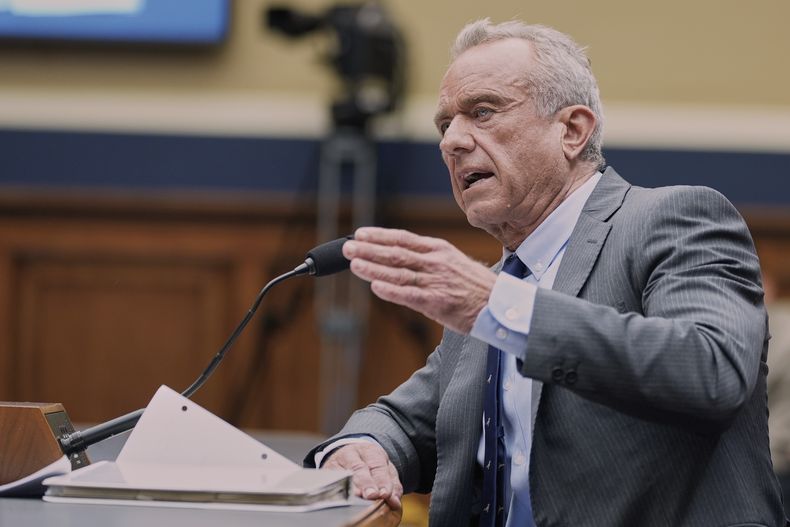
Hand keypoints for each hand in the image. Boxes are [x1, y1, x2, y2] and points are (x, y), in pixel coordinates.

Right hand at [322, 442, 402, 509]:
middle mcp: (352, 454)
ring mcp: (337, 461)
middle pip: (359, 468)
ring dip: (350, 487)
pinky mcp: (325, 470)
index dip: (381, 480)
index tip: (384, 493)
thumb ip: (392, 486)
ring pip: (343, 473)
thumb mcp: (384, 469)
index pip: (377, 465)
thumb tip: (394, 502)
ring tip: (357, 497)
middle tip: (371, 495)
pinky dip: (334, 489)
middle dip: (366, 483)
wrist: (348, 452)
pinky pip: (328, 479)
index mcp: (370, 451)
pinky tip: (340, 498)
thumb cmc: (369, 464)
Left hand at [343, 227, 496, 333]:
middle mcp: (435, 262)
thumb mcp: (453, 262)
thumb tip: (402, 256)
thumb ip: (428, 259)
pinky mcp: (437, 302)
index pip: (403, 239)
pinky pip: (409, 295)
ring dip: (373, 268)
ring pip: (399, 273)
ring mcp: (436, 282)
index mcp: (438, 250)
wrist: (500, 304)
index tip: (360, 234)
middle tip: (347, 247)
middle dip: (369, 250)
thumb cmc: (476, 286)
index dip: (379, 236)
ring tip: (354, 263)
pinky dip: (391, 291)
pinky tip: (374, 287)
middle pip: (396, 254)